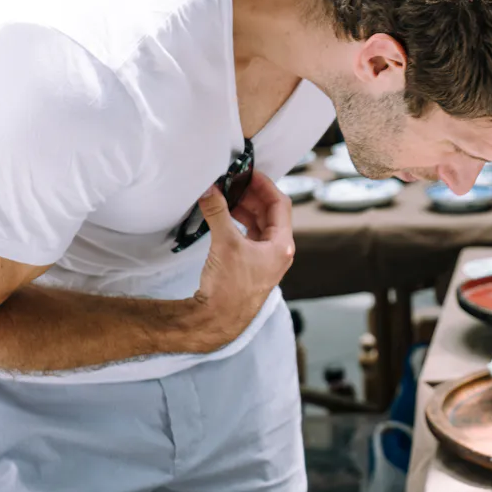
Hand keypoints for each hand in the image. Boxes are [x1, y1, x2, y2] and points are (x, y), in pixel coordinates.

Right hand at [190, 171, 294, 347]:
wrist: (219, 319)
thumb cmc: (230, 287)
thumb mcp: (225, 243)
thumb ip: (218, 212)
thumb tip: (210, 189)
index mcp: (282, 245)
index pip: (280, 204)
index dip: (265, 185)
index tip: (249, 173)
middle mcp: (278, 251)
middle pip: (271, 213)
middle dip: (252, 195)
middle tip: (234, 181)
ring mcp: (266, 259)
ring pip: (259, 224)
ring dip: (245, 208)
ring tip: (226, 196)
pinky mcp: (252, 265)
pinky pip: (250, 235)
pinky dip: (240, 222)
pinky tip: (225, 215)